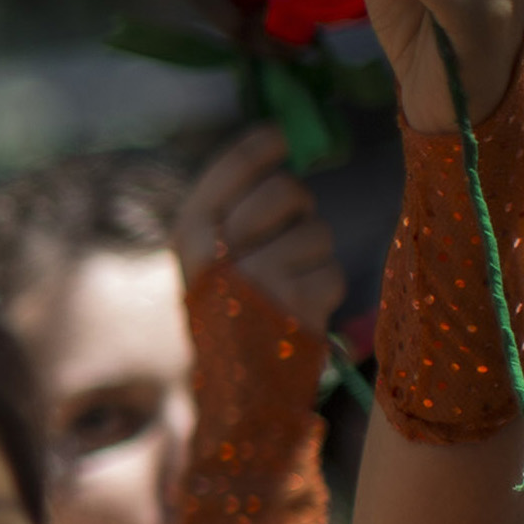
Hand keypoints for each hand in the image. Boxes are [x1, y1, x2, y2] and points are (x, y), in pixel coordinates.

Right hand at [172, 126, 343, 335]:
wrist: (233, 387)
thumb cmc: (225, 308)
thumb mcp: (206, 255)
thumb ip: (230, 205)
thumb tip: (279, 136)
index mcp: (190, 233)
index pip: (234, 165)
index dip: (265, 143)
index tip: (280, 141)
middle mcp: (218, 253)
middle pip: (285, 190)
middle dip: (296, 207)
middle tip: (284, 230)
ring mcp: (259, 280)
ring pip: (317, 231)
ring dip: (313, 254)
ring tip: (287, 280)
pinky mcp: (297, 307)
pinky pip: (333, 272)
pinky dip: (323, 288)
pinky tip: (298, 306)